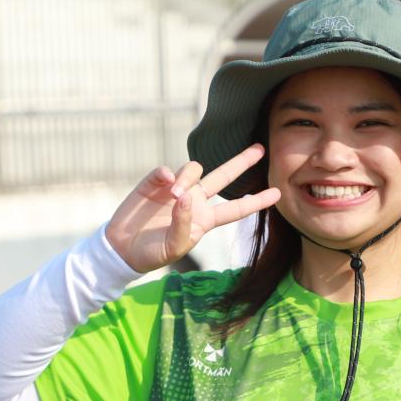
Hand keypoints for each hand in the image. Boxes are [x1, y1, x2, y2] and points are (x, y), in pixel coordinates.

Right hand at [105, 144, 280, 273]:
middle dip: (241, 162)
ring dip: (187, 178)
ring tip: (174, 196)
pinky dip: (167, 174)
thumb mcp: (173, 247)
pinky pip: (166, 170)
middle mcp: (195, 200)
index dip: (256, 201)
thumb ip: (183, 224)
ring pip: (192, 169)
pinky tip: (164, 184)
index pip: (236, 208)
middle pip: (223, 176)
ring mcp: (175, 189)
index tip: (278, 193)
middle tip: (259, 148)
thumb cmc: (152, 253)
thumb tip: (186, 196)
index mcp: (205, 219)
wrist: (122, 248)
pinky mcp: (155, 182)